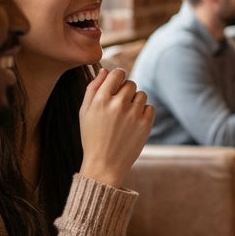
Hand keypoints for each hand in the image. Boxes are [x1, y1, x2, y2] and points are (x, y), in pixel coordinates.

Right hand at [78, 68, 154, 186]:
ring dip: (135, 101)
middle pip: (130, 83)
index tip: (117, 83)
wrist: (104, 164)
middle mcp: (118, 104)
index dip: (118, 76)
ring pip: (141, 94)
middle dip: (126, 91)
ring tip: (125, 116)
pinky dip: (143, 113)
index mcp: (101, 99)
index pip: (117, 73)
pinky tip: (133, 123)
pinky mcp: (145, 124)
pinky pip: (149, 107)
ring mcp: (133, 114)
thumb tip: (105, 71)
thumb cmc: (92, 137)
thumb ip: (93, 89)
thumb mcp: (84, 112)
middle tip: (119, 105)